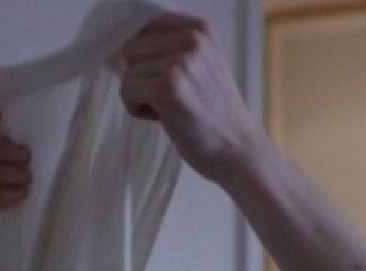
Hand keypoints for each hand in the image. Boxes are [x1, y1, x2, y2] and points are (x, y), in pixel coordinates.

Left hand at [118, 13, 265, 183]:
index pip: (146, 27)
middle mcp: (192, 40)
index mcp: (201, 30)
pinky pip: (127, 90)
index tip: (161, 77)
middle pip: (132, 49)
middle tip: (167, 97)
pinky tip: (161, 118)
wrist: (238, 149)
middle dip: (141, 75)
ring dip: (141, 96)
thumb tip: (128, 46)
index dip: (146, 56)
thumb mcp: (203, 65)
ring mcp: (181, 63)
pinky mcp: (168, 87)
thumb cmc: (216, 114)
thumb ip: (174, 48)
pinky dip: (136, 108)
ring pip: (128, 73)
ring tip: (170, 109)